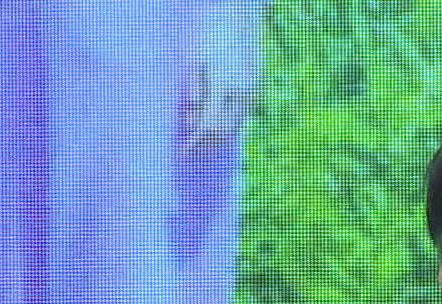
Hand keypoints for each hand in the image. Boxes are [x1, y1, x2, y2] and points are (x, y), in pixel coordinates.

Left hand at [180, 0, 262, 149]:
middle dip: (206, 143)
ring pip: (236, 126)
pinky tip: (214, 120)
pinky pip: (242, 115)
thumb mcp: (196, 58)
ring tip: (200, 132)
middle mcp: (242, 93)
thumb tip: (190, 116)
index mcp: (224, 85)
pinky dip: (228, 123)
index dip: (196, 141)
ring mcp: (253, 92)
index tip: (184, 149)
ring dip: (217, 135)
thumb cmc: (212, 33)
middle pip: (224, 132)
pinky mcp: (257, 89)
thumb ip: (194, 89)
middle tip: (190, 145)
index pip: (210, 126)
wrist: (240, 16)